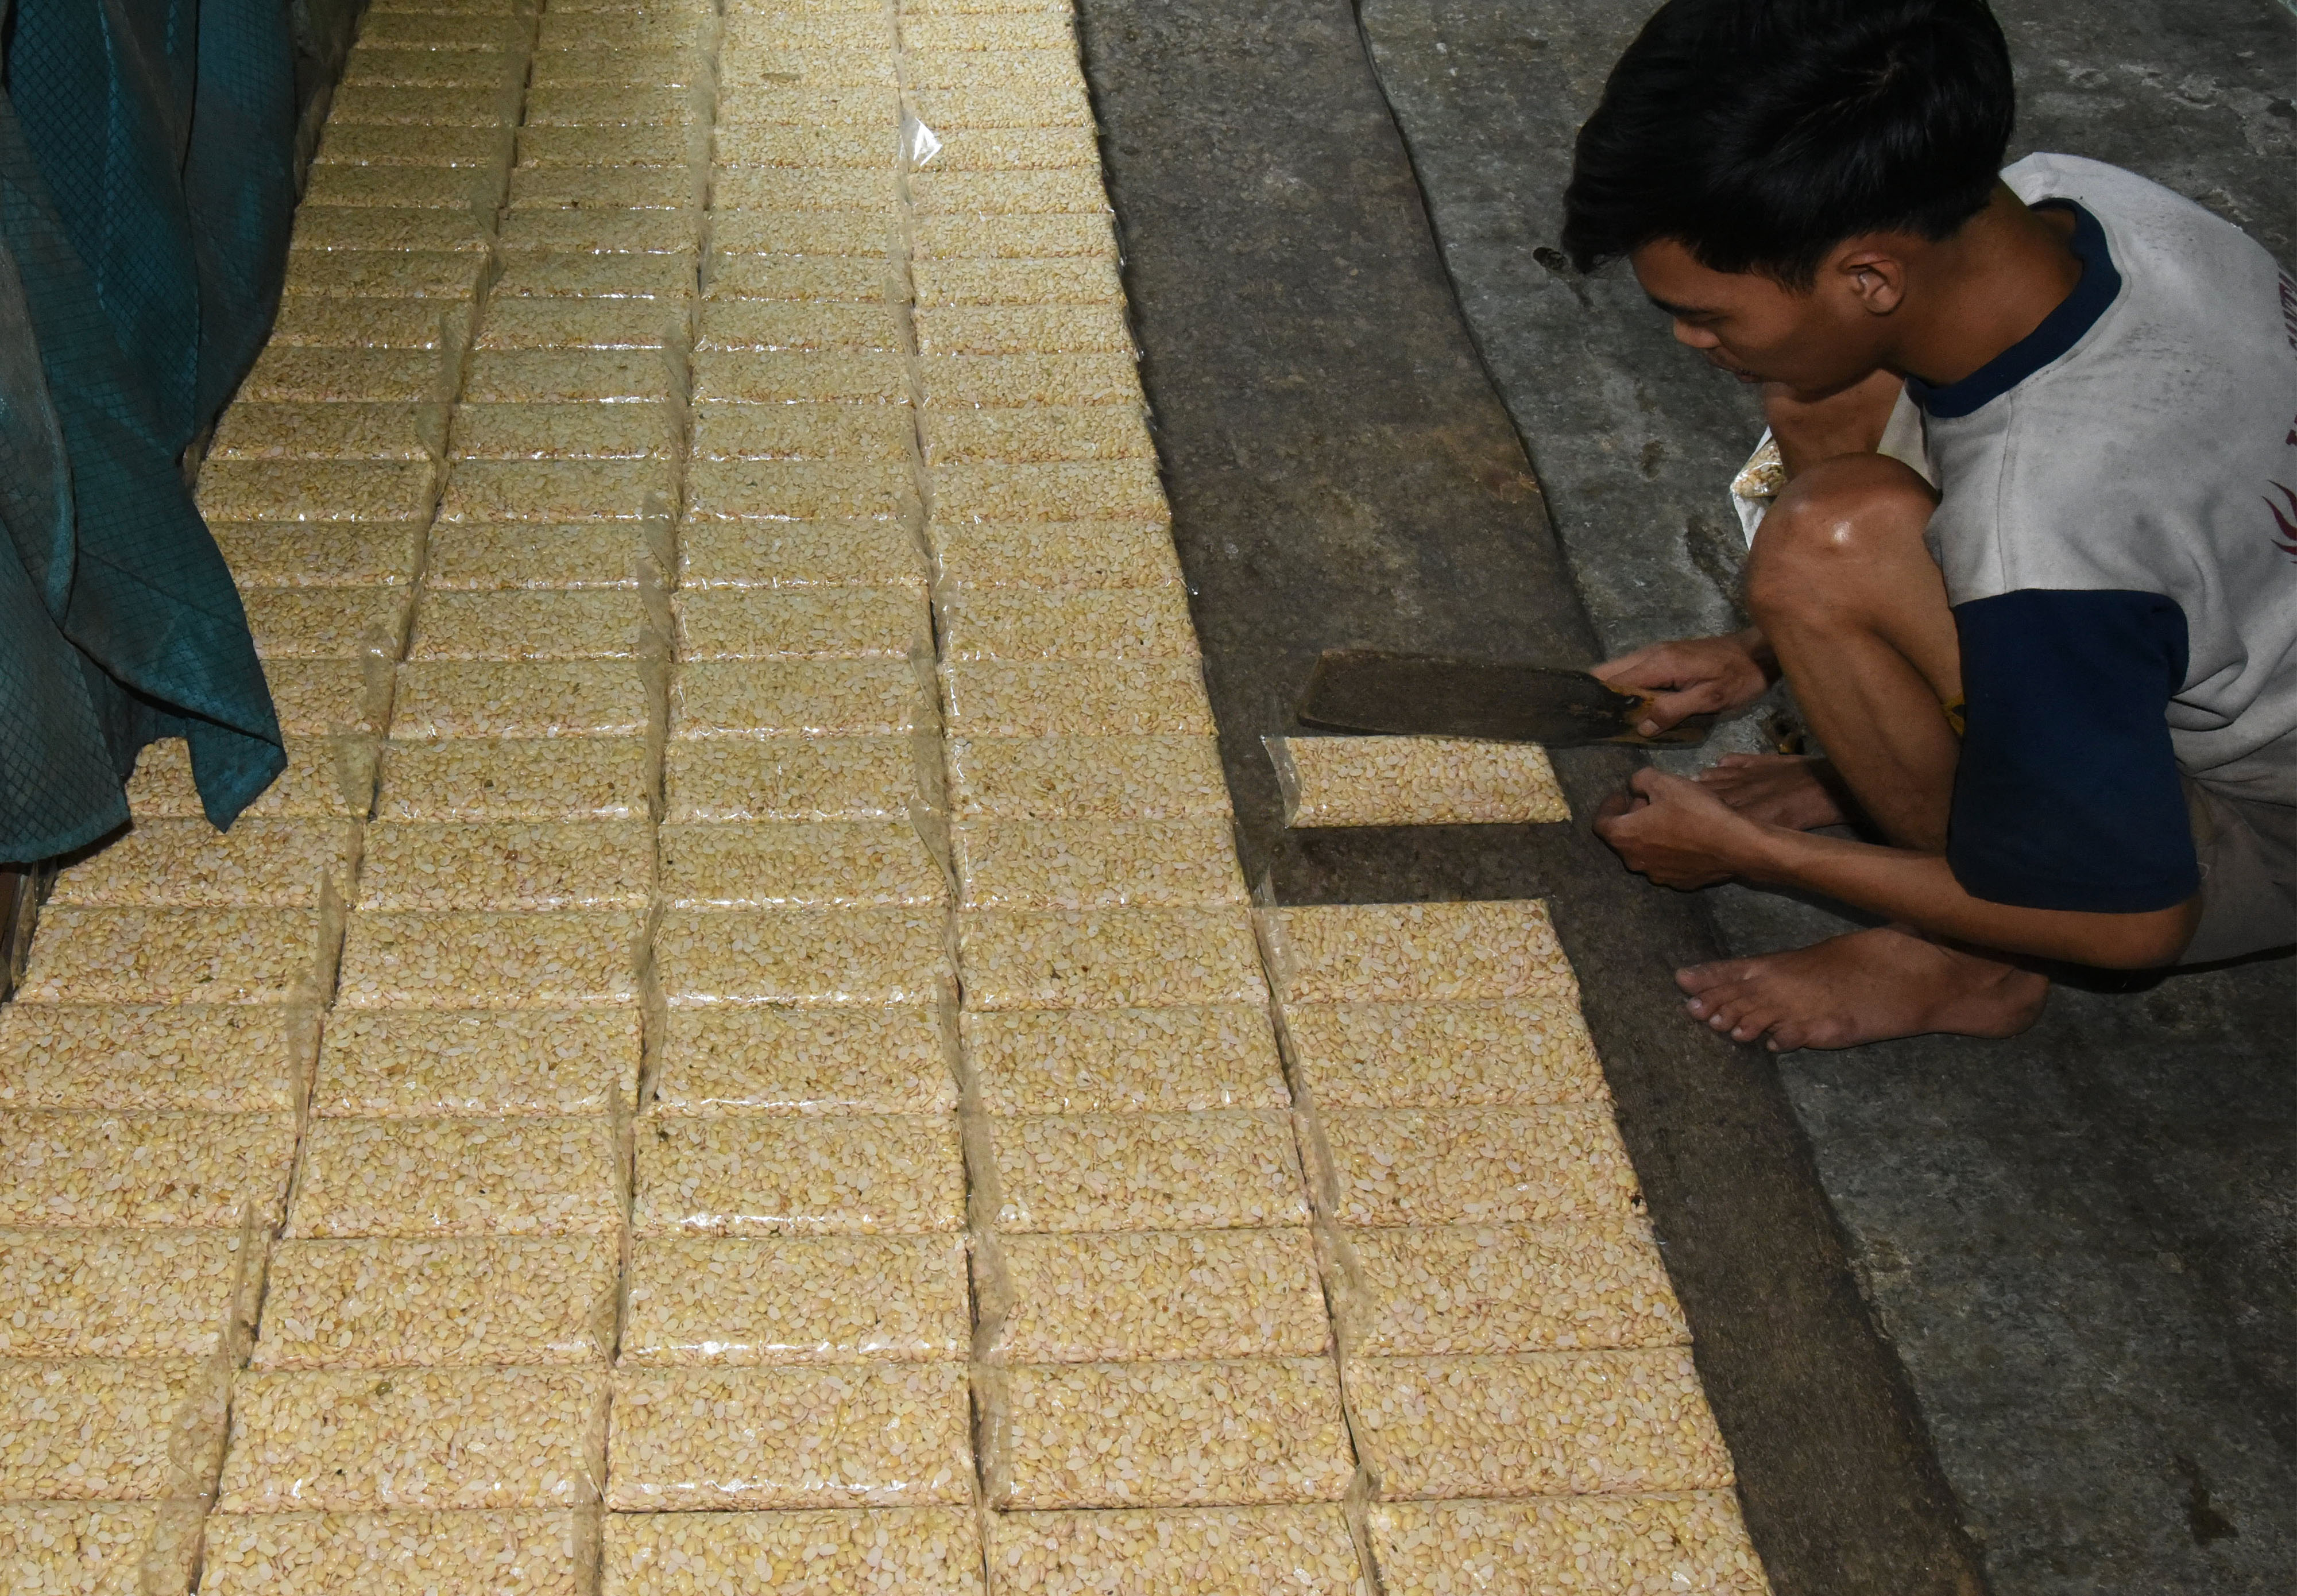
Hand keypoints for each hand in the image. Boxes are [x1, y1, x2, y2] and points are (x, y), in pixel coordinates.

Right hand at [1590, 628, 1775, 735]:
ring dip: (1613, 693)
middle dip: (1600, 696)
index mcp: (1659, 663)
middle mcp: (1651, 653)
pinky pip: (1633, 670)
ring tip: (1613, 719)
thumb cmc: (1737, 678)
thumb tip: (1642, 727)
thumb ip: (1674, 711)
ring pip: (1618, 670)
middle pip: (1607, 671)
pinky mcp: (1663, 656)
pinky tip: (1633, 707)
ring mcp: (1656, 652)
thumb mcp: (1710, 699)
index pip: (1613, 680)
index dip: (1599, 701)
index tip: (1592, 722)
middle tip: (1601, 723)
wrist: (1758, 653)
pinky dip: (1626, 687)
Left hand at [1594, 768, 1775, 889]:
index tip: (1622, 794)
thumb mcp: (1665, 782)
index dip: (1609, 805)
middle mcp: (1635, 861)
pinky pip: (1666, 862)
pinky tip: (1687, 836)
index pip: (1601, 823)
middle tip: (1649, 800)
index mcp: (1624, 837)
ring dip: (1650, 833)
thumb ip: (1641, 779)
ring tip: (1670, 816)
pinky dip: (1669, 848)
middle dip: (1632, 816)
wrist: (1736, 846)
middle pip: (1624, 837)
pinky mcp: (1680, 883)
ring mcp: (1658, 876)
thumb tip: (1635, 786)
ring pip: (1646, 851)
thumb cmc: (1696, 811)